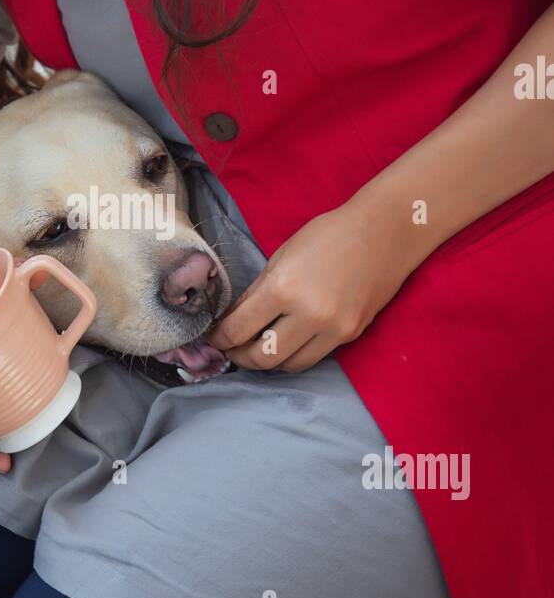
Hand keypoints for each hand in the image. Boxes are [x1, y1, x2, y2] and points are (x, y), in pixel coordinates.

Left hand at [208, 201, 412, 372]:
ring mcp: (332, 329)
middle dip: (239, 358)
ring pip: (288, 365)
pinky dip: (294, 354)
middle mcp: (308, 314)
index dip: (220, 338)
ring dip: (267, 362)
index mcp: (283, 287)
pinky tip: (286, 343)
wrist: (384, 233)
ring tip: (257, 349)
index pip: (238, 329)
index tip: (213, 337)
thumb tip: (232, 320)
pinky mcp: (350, 335)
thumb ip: (256, 292)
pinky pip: (313, 356)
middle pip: (261, 358)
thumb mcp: (281, 256)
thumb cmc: (328, 235)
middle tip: (231, 350)